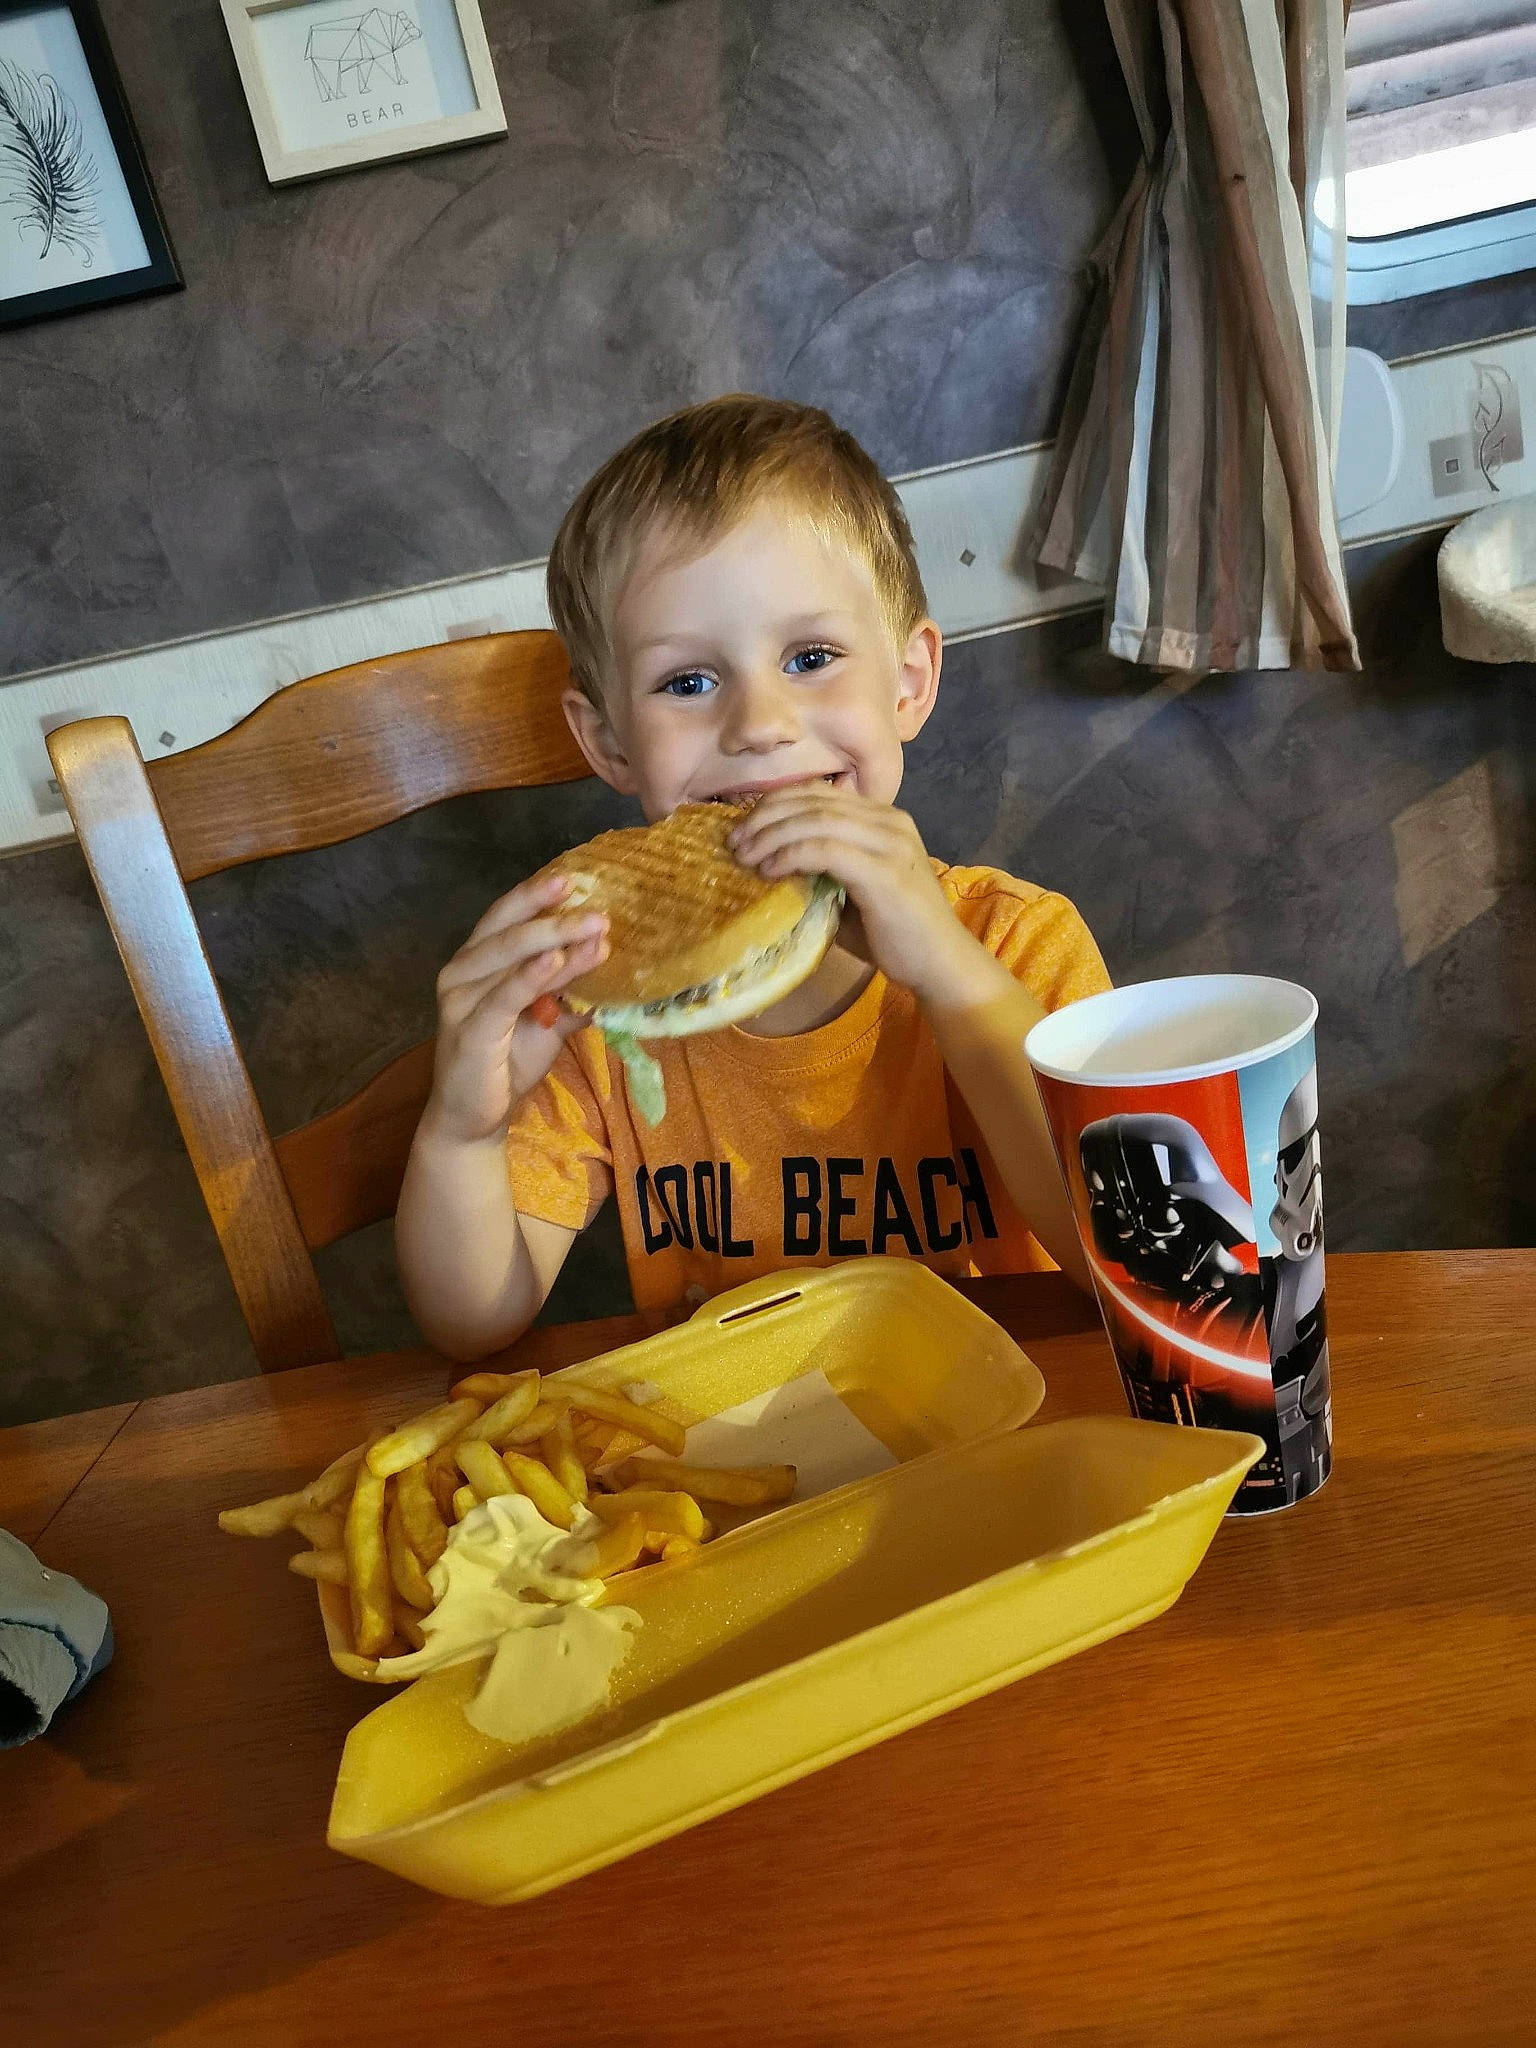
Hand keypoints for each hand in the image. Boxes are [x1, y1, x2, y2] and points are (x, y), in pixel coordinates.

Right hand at [421, 873, 608, 1145]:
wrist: (476, 1117)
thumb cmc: (507, 1060)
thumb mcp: (547, 1018)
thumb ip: (569, 989)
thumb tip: (610, 957)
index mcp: (476, 961)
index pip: (504, 917)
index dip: (535, 895)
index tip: (576, 877)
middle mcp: (460, 972)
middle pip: (507, 931)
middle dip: (553, 914)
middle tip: (597, 908)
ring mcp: (458, 1001)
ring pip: (508, 958)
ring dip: (554, 940)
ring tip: (594, 929)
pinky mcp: (468, 1031)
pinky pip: (502, 997)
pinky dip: (530, 977)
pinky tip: (556, 961)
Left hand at [727, 786, 981, 1005]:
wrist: (940, 964)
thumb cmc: (895, 935)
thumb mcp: (854, 890)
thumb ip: (825, 868)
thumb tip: (773, 862)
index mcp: (883, 819)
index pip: (819, 793)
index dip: (775, 803)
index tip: (744, 828)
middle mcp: (889, 821)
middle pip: (813, 800)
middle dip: (765, 818)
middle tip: (734, 842)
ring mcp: (890, 843)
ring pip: (815, 820)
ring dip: (771, 836)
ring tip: (745, 857)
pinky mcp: (884, 871)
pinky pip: (826, 849)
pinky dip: (791, 855)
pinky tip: (770, 871)